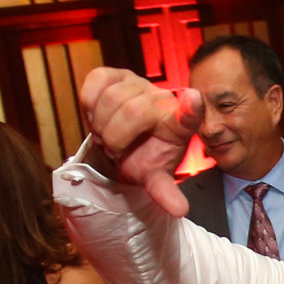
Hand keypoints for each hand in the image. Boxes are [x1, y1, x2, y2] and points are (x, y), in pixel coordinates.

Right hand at [76, 67, 204, 218]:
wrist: (124, 145)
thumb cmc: (144, 159)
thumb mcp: (155, 178)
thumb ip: (166, 192)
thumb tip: (180, 210)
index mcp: (179, 125)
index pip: (189, 114)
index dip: (190, 108)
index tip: (193, 100)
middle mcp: (162, 98)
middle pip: (134, 110)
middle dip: (116, 137)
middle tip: (114, 149)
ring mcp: (139, 83)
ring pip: (111, 98)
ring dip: (101, 124)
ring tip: (106, 135)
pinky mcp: (116, 73)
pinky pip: (96, 81)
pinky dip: (89, 103)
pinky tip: (96, 115)